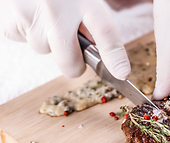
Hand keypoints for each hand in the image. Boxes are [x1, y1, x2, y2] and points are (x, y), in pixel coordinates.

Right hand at [0, 0, 129, 78]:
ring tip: (46, 16)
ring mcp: (32, 15)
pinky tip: (31, 14)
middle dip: (74, 65)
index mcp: (85, 0)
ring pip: (44, 50)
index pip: (104, 32)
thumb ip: (92, 24)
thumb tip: (96, 54)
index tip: (122, 73)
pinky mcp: (10, 20)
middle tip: (72, 49)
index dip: (114, 56)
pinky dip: (26, 32)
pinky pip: (22, 40)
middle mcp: (58, 9)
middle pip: (69, 61)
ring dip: (47, 41)